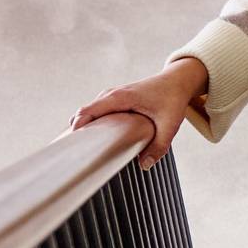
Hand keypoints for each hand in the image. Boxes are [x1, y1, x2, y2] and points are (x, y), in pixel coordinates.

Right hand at [70, 57, 208, 169]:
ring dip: (84, 127)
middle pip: (83, 113)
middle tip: (74, 152)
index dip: (77, 127)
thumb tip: (144, 166)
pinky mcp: (115, 99)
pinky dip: (92, 123)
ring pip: (89, 112)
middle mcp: (111, 94)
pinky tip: (94, 139)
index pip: (88, 111)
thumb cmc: (172, 99)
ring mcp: (111, 96)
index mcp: (120, 98)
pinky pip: (96, 111)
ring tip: (81, 148)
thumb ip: (159, 146)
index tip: (70, 145)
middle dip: (77, 131)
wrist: (177, 81)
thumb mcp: (170, 125)